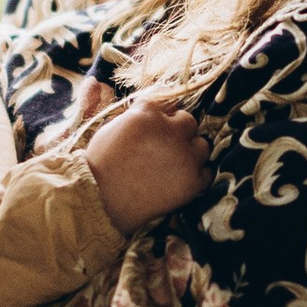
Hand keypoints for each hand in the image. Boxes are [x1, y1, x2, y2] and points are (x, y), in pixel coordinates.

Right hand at [87, 87, 208, 234]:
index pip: (167, 104)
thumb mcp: (112, 128)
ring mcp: (185, 155)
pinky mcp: (193, 180)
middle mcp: (171, 130)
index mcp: (149, 113)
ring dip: (190, 152)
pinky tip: (179, 180)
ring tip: (173, 165)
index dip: (161, 117)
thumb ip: (136, 115)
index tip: (155, 128)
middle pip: (188, 122)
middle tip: (164, 148)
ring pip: (202, 146)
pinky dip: (195, 176)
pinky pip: (206, 172)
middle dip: (178, 132)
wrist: (101, 201)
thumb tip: (151, 109)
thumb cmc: (99, 166)